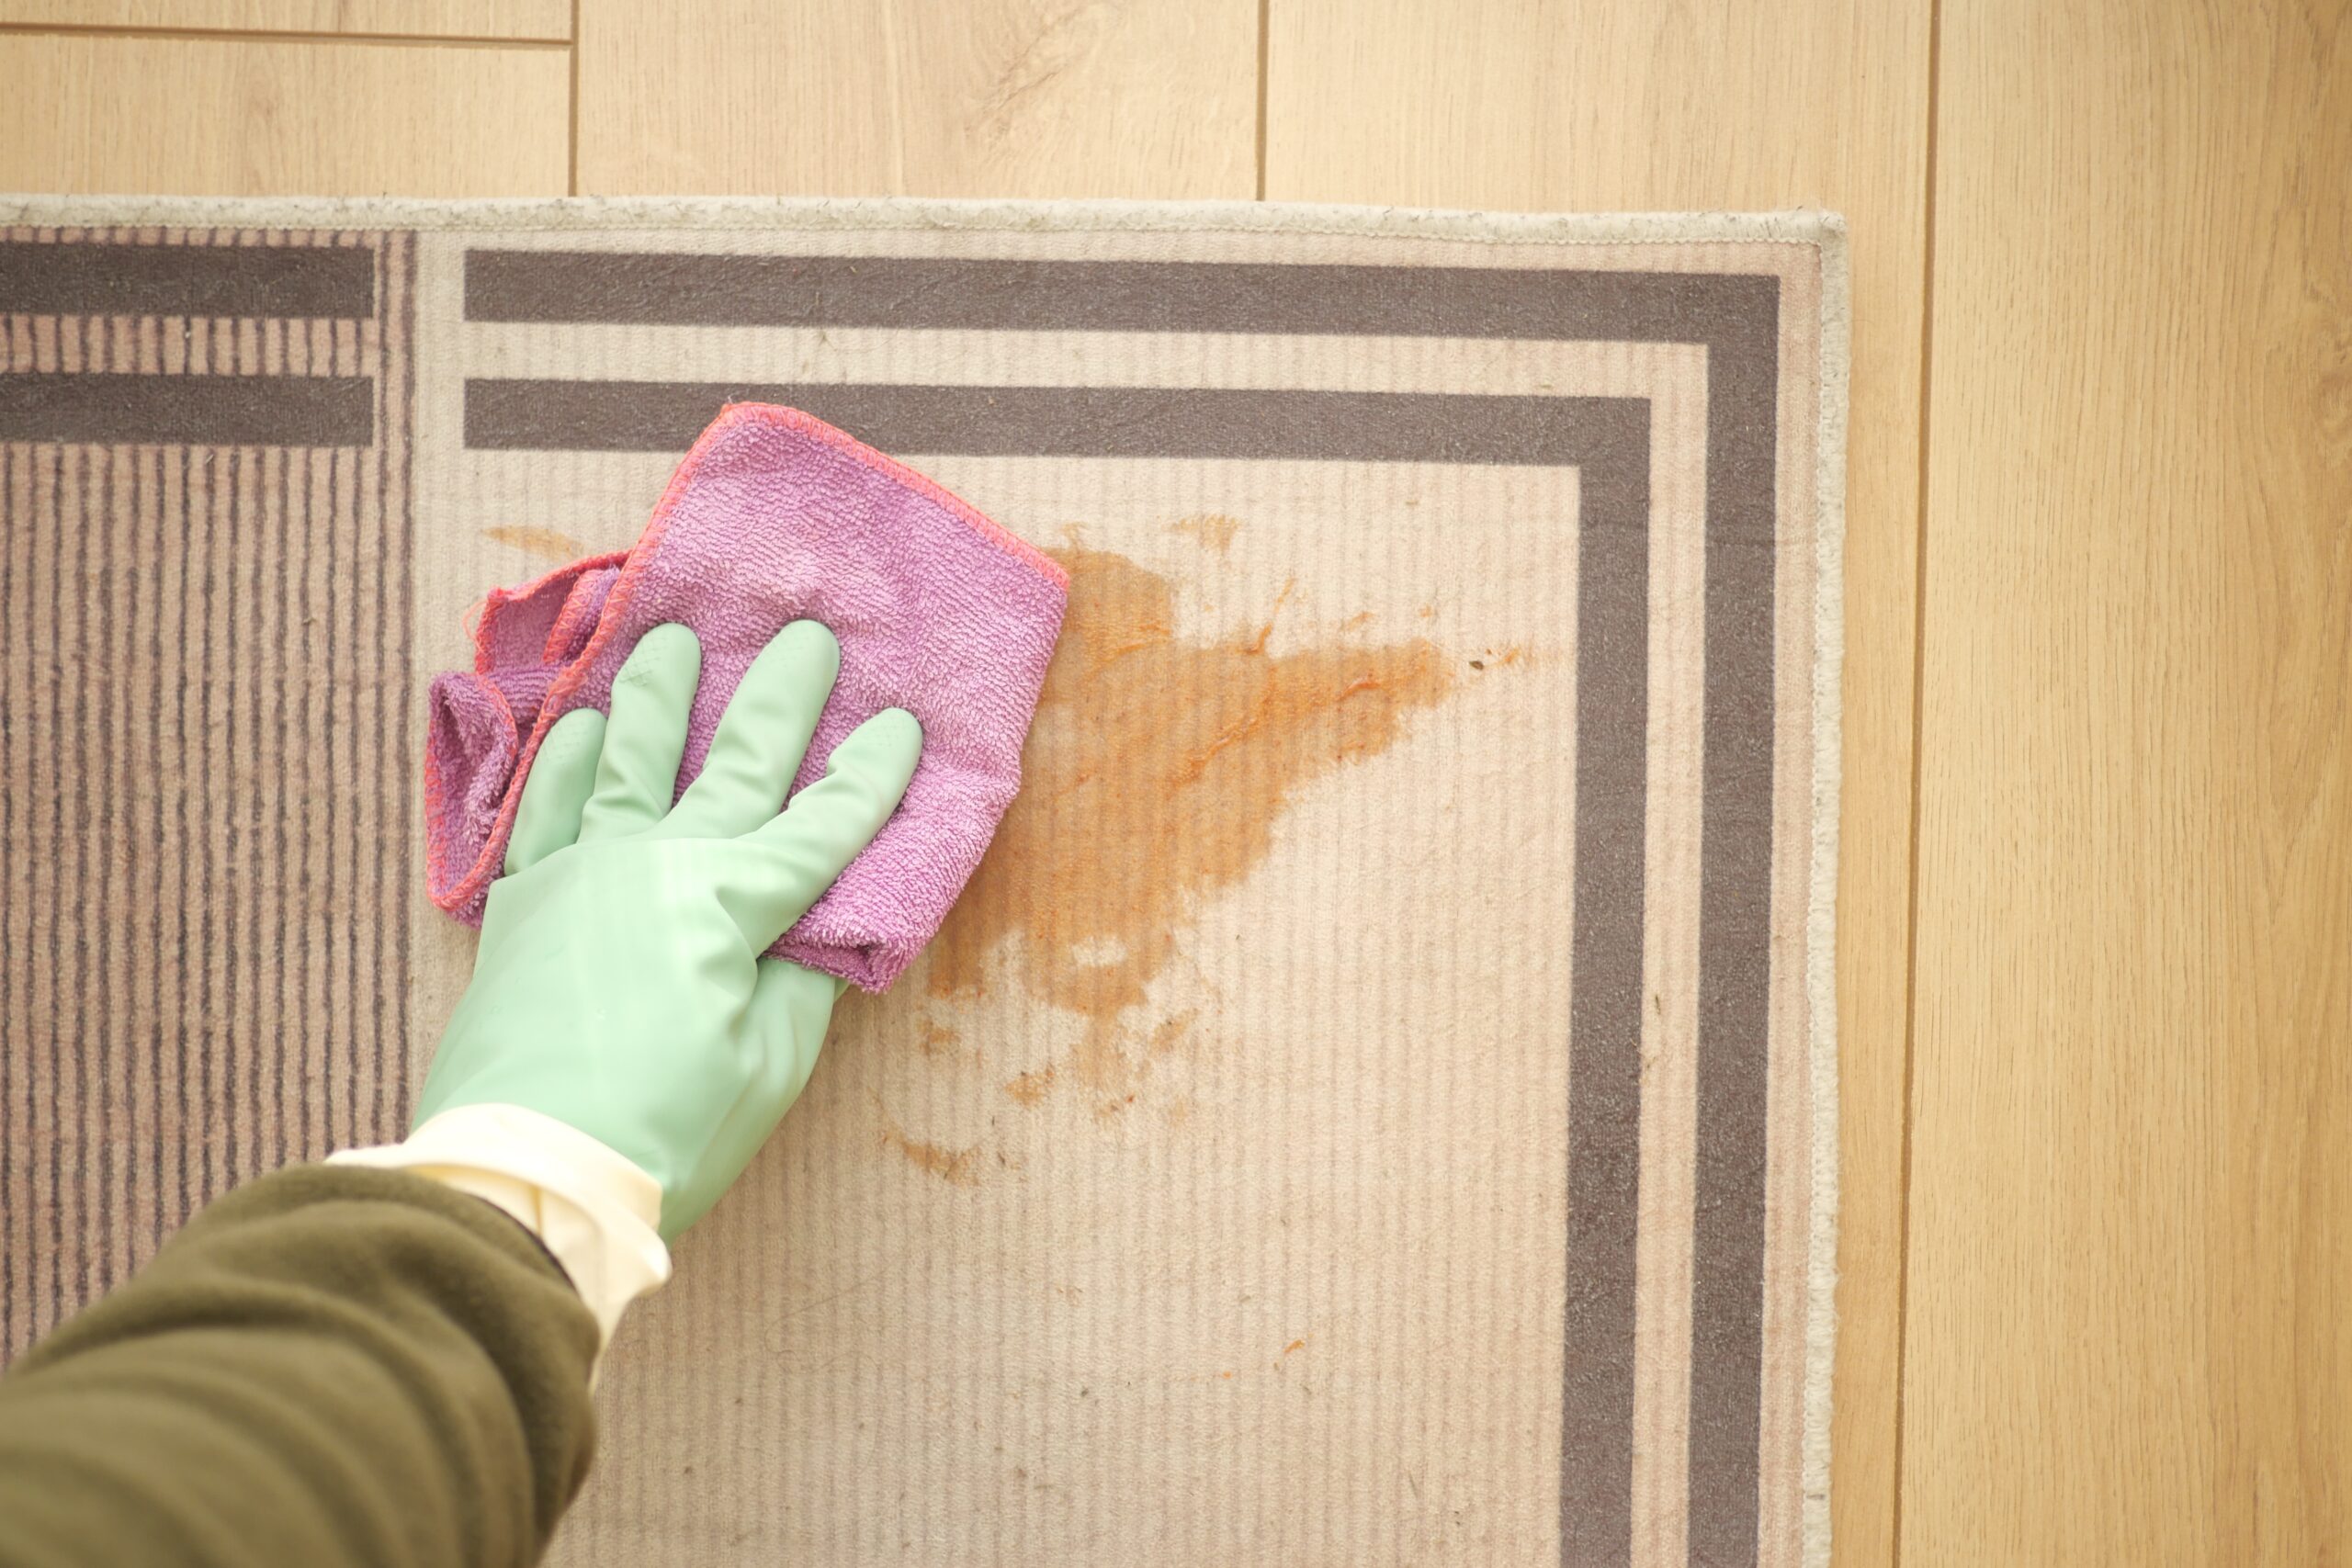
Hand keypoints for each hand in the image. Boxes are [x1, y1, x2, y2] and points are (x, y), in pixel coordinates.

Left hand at [411, 621, 920, 1239]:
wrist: (523, 1176)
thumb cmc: (665, 1133)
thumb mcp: (769, 1067)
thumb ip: (802, 981)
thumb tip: (819, 924)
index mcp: (734, 902)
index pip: (824, 826)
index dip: (871, 777)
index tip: (903, 722)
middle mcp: (658, 862)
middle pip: (735, 762)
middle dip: (782, 696)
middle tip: (808, 635)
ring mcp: (581, 873)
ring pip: (627, 757)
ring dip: (657, 694)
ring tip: (672, 639)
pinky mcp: (522, 904)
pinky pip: (543, 808)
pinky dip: (563, 761)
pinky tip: (578, 725)